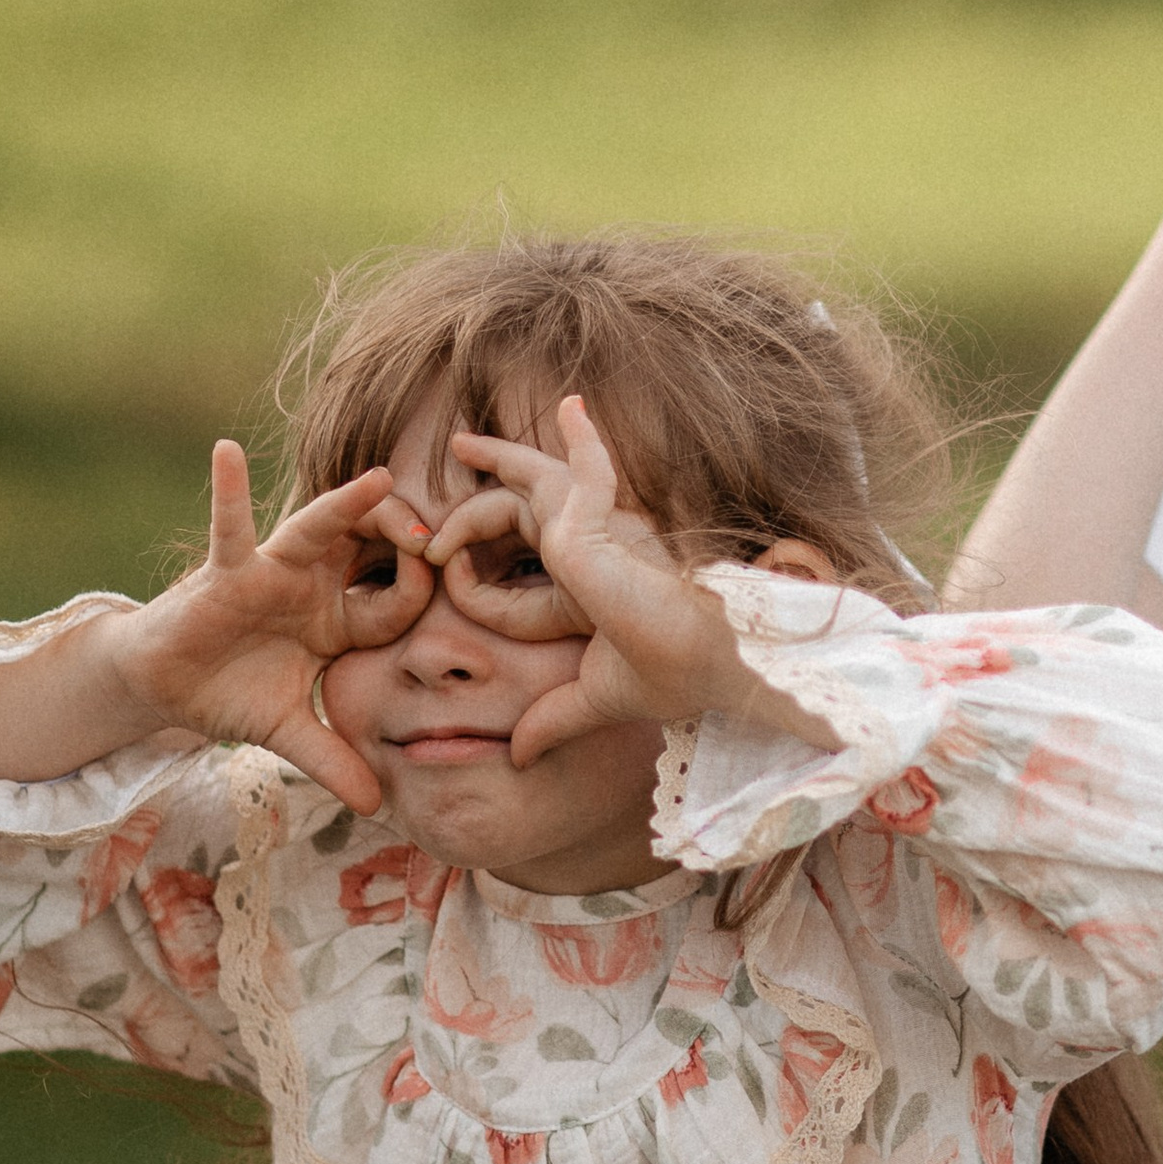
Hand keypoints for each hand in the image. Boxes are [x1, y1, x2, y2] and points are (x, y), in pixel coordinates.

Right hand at [112, 445, 433, 814]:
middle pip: (371, 548)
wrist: (165, 687)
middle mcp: (314, 584)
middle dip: (404, 535)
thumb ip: (333, 761)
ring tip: (378, 479)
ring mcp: (272, 572)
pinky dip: (228, 491)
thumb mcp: (289, 732)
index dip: (420, 597)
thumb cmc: (230, 693)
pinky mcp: (226, 573)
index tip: (449, 589)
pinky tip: (226, 453)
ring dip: (345, 505)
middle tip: (441, 534)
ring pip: (315, 531)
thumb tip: (376, 809)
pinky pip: (229, 528)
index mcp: (338, 616)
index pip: (397, 600)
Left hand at [427, 400, 813, 764]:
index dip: (477, 586)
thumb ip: (555, 718)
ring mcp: (602, 530)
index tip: (444, 577)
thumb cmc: (676, 674)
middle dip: (487, 483)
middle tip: (456, 452)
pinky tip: (572, 408)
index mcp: (589, 583)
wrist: (719, 663)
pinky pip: (589, 468)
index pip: (518, 571)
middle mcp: (596, 548)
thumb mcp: (596, 697)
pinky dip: (583, 439)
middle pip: (525, 507)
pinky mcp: (602, 523)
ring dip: (500, 462)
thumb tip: (516, 756)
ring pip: (534, 486)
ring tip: (463, 444)